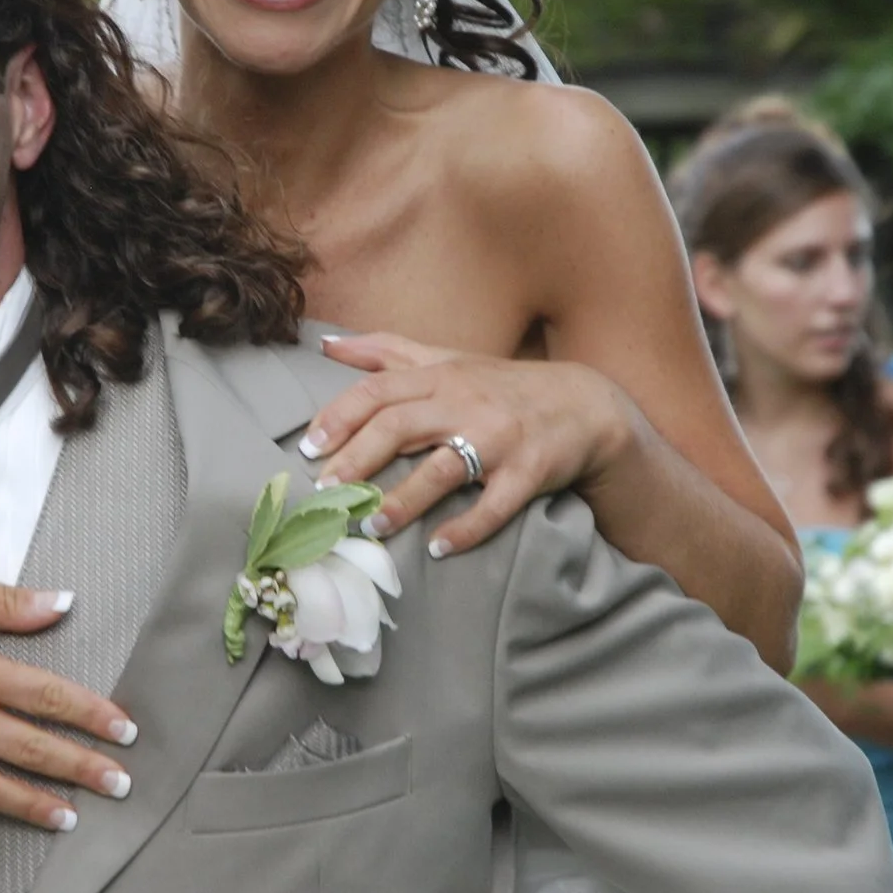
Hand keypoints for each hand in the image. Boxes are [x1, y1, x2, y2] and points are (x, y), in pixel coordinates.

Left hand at [301, 332, 630, 557]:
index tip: (308, 447)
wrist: (584, 405)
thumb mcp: (446, 359)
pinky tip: (438, 550)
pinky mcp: (529, 473)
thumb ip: (386, 351)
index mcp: (440, 376)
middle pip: (401, 426)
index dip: (340, 417)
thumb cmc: (501, 386)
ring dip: (404, 500)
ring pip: (444, 468)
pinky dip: (467, 528)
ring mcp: (499, 439)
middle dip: (358, 458)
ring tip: (371, 526)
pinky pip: (495, 504)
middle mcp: (466, 403)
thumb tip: (326, 342)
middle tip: (326, 490)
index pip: (379, 392)